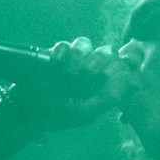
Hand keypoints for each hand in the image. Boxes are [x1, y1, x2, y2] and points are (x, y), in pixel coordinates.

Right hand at [2, 37, 133, 131]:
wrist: (26, 112)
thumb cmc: (58, 116)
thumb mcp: (86, 113)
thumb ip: (109, 98)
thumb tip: (132, 82)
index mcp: (103, 85)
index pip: (121, 67)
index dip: (122, 67)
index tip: (113, 75)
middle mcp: (91, 71)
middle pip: (107, 51)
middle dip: (102, 59)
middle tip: (90, 73)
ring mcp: (73, 61)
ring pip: (86, 44)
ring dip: (80, 56)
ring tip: (70, 73)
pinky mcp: (55, 55)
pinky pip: (64, 44)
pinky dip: (62, 52)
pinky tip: (57, 64)